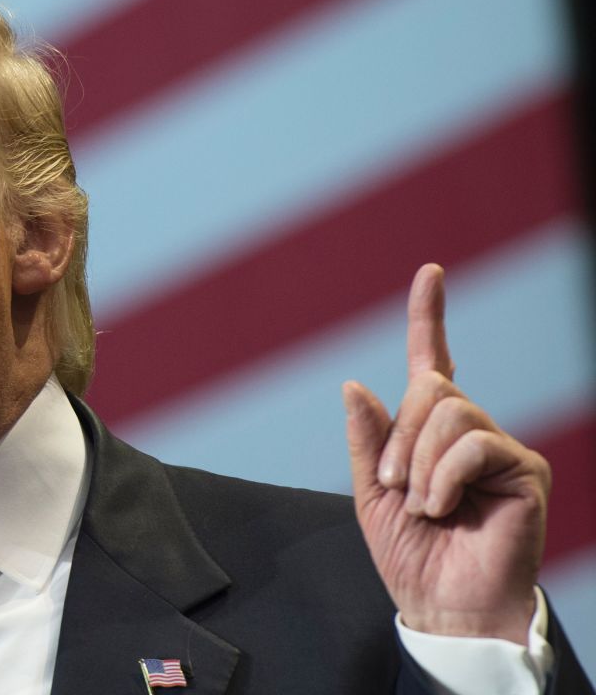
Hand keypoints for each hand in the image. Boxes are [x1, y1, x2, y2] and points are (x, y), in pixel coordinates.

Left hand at [342, 264, 550, 643]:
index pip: (434, 362)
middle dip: (400, 436)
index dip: (429, 317)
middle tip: (394, 486)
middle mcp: (470, 432)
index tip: (429, 273)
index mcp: (431, 434)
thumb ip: (367, 441)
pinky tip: (443, 506)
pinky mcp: (525, 471)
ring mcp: (500, 449)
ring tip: (423, 505)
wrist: (443, 605)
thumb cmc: (411, 555)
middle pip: (432, 389)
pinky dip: (444, 475)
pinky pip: (474, 444)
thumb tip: (354, 383)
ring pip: (451, 412)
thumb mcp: (371, 494)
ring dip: (419, 461)